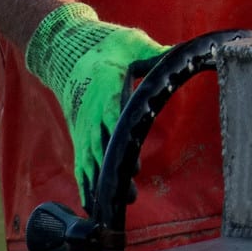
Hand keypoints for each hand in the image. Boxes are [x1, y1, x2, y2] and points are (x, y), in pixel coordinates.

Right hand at [24, 4, 167, 205]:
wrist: (68, 50)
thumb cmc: (107, 46)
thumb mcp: (133, 45)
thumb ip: (156, 54)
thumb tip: (182, 51)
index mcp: (105, 90)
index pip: (112, 117)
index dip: (120, 139)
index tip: (131, 158)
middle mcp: (91, 112)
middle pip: (101, 147)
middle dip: (114, 171)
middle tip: (130, 191)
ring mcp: (83, 126)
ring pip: (91, 160)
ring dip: (103, 183)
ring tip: (120, 204)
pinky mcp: (79, 135)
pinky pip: (80, 163)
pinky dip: (85, 184)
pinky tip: (93, 205)